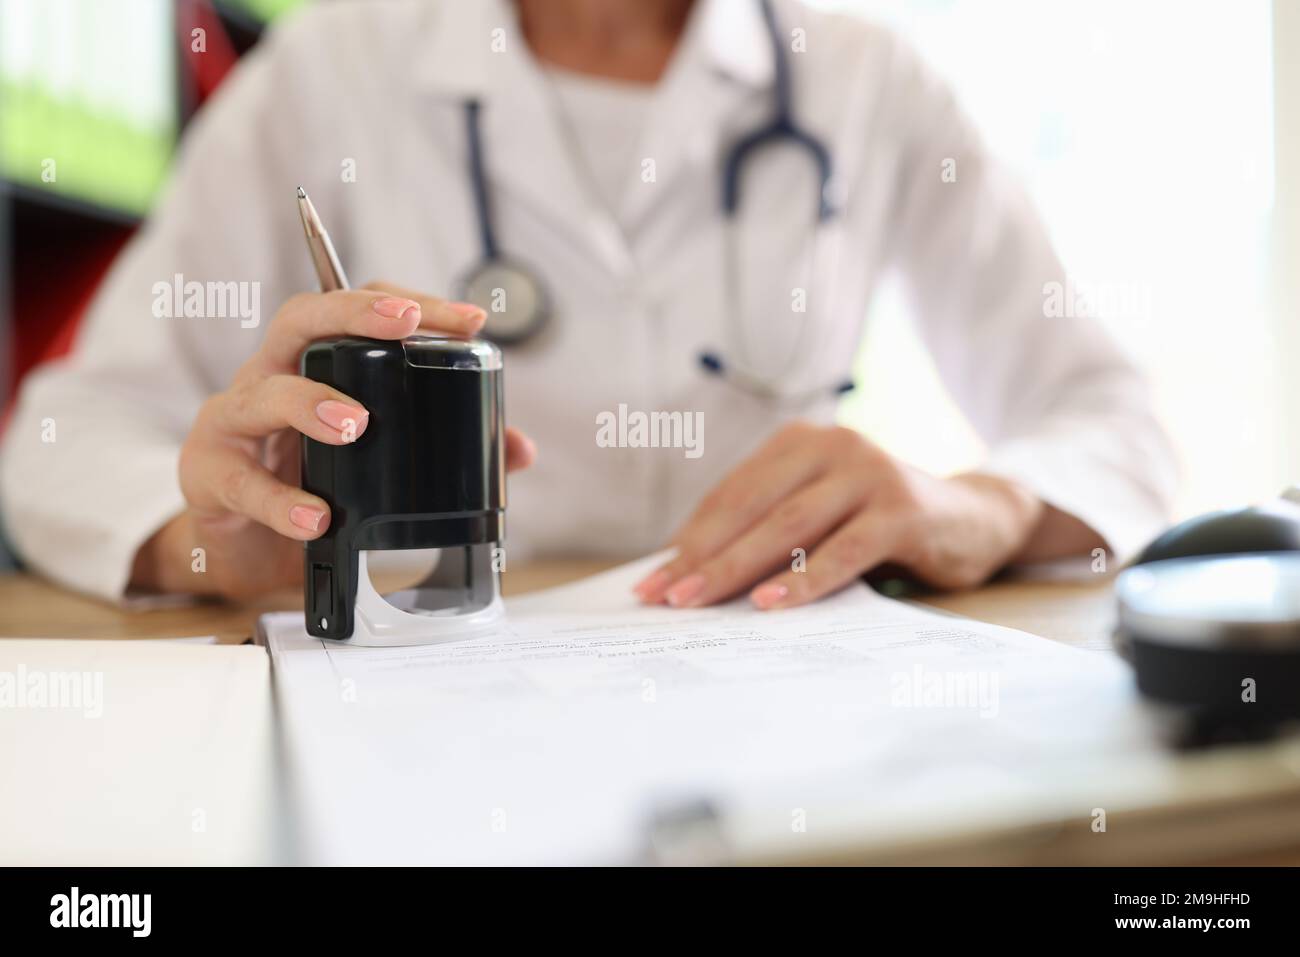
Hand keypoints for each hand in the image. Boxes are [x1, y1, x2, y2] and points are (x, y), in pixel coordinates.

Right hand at [133, 281, 534, 598]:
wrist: (242, 550)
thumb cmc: (310, 483)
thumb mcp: (377, 462)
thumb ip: (447, 449)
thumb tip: (519, 449)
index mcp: (316, 366)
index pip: (360, 309)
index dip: (412, 303)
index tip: (471, 319)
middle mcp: (270, 378)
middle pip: (302, 319)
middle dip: (354, 314)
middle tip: (404, 326)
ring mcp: (233, 423)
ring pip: (264, 391)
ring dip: (311, 403)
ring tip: (355, 426)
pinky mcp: (208, 475)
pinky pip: (241, 483)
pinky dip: (281, 501)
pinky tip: (315, 517)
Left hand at [632, 422, 1043, 609]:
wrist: (973, 518)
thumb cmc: (878, 524)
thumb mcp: (820, 516)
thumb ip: (769, 531)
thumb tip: (690, 574)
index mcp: (801, 441)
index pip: (732, 494)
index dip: (689, 538)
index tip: (652, 581)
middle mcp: (834, 446)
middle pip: (752, 508)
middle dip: (701, 556)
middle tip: (662, 597)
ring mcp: (870, 474)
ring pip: (789, 526)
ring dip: (737, 567)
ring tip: (696, 602)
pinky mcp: (902, 511)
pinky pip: (842, 552)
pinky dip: (802, 581)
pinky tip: (768, 604)